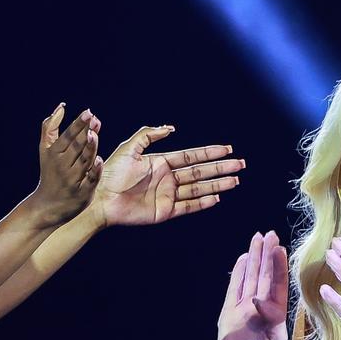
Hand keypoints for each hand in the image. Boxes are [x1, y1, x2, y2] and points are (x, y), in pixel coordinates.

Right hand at [29, 104, 103, 227]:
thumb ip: (50, 127)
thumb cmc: (49, 173)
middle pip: (76, 146)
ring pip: (83, 161)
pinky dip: (93, 171)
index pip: (68, 135)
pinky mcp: (81, 192)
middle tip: (94, 119)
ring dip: (89, 148)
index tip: (88, 112)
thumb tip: (61, 106)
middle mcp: (62, 165)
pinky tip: (98, 161)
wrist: (47, 205)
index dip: (78, 123)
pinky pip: (89, 180)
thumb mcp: (45, 150)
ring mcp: (72, 179)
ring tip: (94, 134)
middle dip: (84, 132)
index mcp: (54, 153)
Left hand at [91, 124, 243, 227]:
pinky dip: (202, 203)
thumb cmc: (110, 173)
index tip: (227, 149)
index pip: (191, 156)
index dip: (209, 152)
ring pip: (199, 189)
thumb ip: (148, 135)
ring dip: (217, 184)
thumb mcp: (129, 148)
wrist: (99, 198)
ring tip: (235, 180)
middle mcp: (168, 178)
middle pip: (200, 172)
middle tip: (240, 164)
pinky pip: (187, 206)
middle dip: (220, 168)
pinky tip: (216, 197)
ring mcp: (167, 195)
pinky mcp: (164, 211)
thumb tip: (171, 128)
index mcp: (161, 162)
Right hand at [217, 231, 289, 339]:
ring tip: (256, 239)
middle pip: (263, 276)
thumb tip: (261, 300)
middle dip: (266, 255)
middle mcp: (259, 307)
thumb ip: (269, 320)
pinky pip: (234, 289)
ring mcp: (243, 308)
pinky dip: (238, 274)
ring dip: (253, 259)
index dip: (278, 266)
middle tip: (270, 234)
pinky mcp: (229, 313)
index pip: (276, 284)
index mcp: (274, 313)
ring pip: (249, 278)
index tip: (280, 247)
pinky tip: (242, 260)